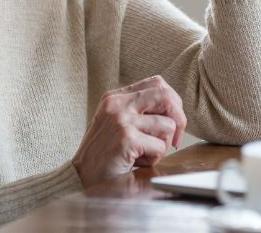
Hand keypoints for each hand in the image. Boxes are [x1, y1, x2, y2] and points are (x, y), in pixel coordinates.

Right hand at [72, 75, 186, 186]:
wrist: (82, 177)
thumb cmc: (104, 153)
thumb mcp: (116, 122)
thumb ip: (138, 110)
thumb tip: (174, 108)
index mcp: (115, 97)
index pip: (157, 83)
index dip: (173, 102)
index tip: (172, 121)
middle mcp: (118, 104)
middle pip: (166, 96)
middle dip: (179, 118)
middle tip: (174, 139)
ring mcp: (122, 120)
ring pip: (168, 125)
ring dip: (163, 145)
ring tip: (144, 154)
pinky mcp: (126, 138)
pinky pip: (160, 147)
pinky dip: (154, 159)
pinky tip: (137, 162)